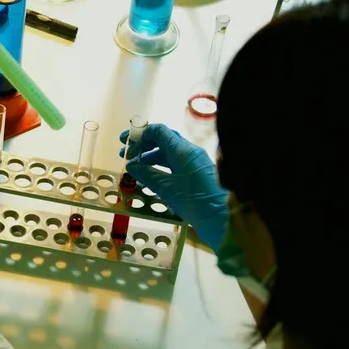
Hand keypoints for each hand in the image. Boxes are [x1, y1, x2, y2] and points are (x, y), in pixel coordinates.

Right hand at [119, 123, 228, 247]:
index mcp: (182, 150)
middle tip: (126, 154)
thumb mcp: (167, 189)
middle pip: (163, 139)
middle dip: (143, 145)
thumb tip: (131, 165)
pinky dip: (160, 166)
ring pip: (168, 152)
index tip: (125, 142)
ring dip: (150, 156)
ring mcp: (194, 161)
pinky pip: (175, 162)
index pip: (158, 131)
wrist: (223, 216)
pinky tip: (150, 176)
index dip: (140, 134)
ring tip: (135, 168)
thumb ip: (147, 175)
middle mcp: (189, 151)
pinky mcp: (196, 172)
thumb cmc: (195, 201)